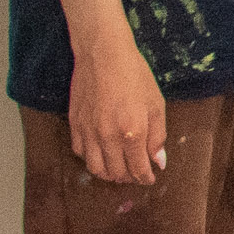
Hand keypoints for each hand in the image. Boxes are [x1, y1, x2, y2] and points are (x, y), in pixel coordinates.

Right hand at [68, 31, 169, 185]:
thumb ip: (157, 135)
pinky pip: (81, 153)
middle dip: (129, 177)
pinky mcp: (74, 126)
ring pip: (96, 168)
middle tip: (136, 173)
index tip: (150, 179)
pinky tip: (101, 154)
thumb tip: (158, 162)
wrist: (103, 55)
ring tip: (119, 169)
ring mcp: (88, 133)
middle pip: (116, 173)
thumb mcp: (155, 103)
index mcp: (132, 132)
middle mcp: (108, 137)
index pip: (138, 168)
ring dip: (109, 174)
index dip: (145, 178)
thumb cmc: (135, 76)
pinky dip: (92, 160)